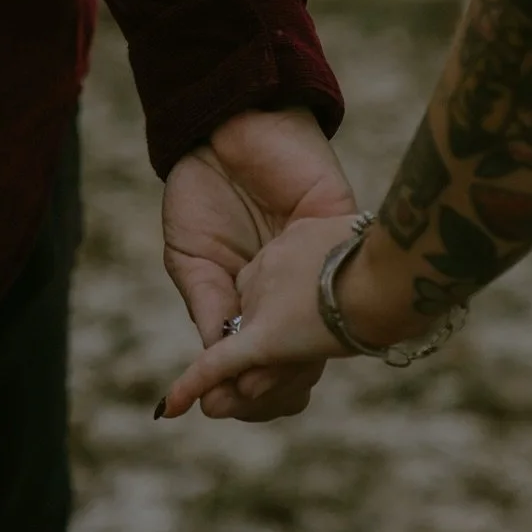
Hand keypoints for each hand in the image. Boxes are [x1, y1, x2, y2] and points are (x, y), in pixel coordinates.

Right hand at [161, 105, 355, 420]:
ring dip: (289, 366)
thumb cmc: (202, 187)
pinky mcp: (339, 229)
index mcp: (259, 299)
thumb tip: (212, 372)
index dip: (245, 390)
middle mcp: (295, 289)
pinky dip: (309, 316)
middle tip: (237, 401)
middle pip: (299, 358)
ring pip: (322, 333)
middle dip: (268, 390)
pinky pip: (335, 283)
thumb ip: (207, 309)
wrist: (221, 124)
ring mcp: (318, 264)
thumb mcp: (192, 259)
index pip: (264, 361)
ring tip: (255, 381)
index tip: (216, 408)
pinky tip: (282, 339)